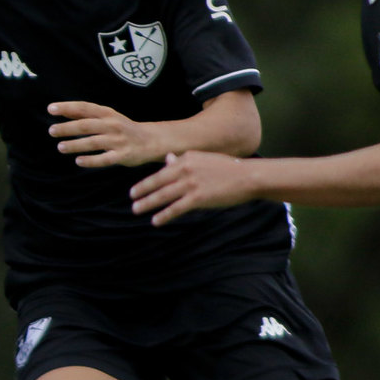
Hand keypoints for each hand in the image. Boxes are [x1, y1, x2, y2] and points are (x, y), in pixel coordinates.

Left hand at [48, 101, 164, 166]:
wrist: (151, 140)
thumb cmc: (122, 128)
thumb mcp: (107, 117)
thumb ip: (85, 115)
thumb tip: (61, 110)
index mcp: (107, 114)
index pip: (84, 108)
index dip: (67, 107)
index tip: (50, 108)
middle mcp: (112, 125)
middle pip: (87, 126)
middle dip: (68, 128)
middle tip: (51, 131)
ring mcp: (118, 141)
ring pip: (94, 142)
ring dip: (76, 145)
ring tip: (60, 147)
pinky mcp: (123, 155)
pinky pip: (105, 159)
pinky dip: (91, 160)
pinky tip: (78, 161)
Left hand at [129, 150, 259, 224]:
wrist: (248, 177)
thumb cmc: (228, 168)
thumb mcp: (203, 159)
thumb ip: (184, 160)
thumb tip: (167, 159)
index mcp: (187, 158)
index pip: (162, 171)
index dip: (147, 181)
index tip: (136, 189)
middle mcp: (186, 169)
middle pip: (157, 182)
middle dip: (141, 191)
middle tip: (131, 199)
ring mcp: (191, 184)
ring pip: (163, 195)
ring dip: (147, 203)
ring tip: (137, 209)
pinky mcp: (198, 198)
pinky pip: (176, 208)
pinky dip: (164, 215)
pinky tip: (155, 220)